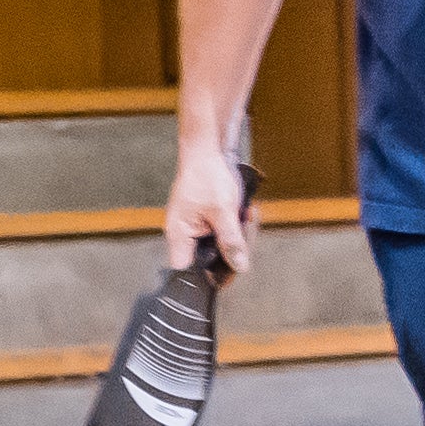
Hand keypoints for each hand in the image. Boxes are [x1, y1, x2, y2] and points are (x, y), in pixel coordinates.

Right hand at [164, 136, 259, 281]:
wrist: (207, 148)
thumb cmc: (207, 174)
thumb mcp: (224, 211)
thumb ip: (231, 241)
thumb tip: (239, 266)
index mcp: (179, 235)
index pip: (188, 272)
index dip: (208, 277)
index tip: (230, 271)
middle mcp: (184, 234)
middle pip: (208, 261)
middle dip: (232, 249)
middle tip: (245, 229)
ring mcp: (195, 226)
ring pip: (219, 246)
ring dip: (237, 235)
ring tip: (245, 215)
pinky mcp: (205, 219)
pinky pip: (221, 232)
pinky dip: (235, 225)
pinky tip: (243, 212)